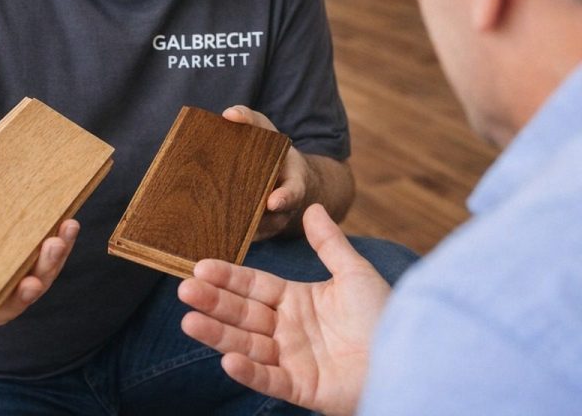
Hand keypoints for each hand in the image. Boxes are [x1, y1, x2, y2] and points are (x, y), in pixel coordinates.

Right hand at [0, 162, 79, 325]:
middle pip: (7, 302)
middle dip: (23, 291)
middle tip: (33, 280)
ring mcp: (11, 279)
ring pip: (35, 282)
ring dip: (51, 265)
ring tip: (60, 239)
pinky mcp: (30, 262)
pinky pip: (48, 261)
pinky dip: (61, 247)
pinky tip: (69, 225)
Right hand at [179, 204, 389, 415]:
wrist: (412, 358)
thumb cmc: (385, 317)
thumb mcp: (354, 273)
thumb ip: (329, 243)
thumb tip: (312, 206)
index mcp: (295, 300)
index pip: (253, 285)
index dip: (227, 277)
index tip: (198, 267)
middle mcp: (287, 329)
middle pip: (242, 313)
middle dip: (213, 302)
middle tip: (182, 290)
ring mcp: (293, 359)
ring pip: (247, 344)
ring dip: (218, 334)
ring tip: (189, 321)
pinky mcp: (303, 388)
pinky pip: (271, 378)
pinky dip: (249, 370)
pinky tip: (227, 359)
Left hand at [222, 105, 309, 238]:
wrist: (280, 176)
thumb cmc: (271, 151)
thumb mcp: (266, 130)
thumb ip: (250, 119)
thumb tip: (228, 114)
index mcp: (292, 185)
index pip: (293, 194)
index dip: (284, 198)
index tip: (272, 202)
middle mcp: (282, 210)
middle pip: (268, 219)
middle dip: (252, 218)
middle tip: (232, 214)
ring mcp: (267, 225)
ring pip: (251, 233)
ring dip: (233, 230)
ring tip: (211, 225)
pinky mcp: (250, 235)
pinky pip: (238, 239)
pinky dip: (223, 237)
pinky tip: (201, 233)